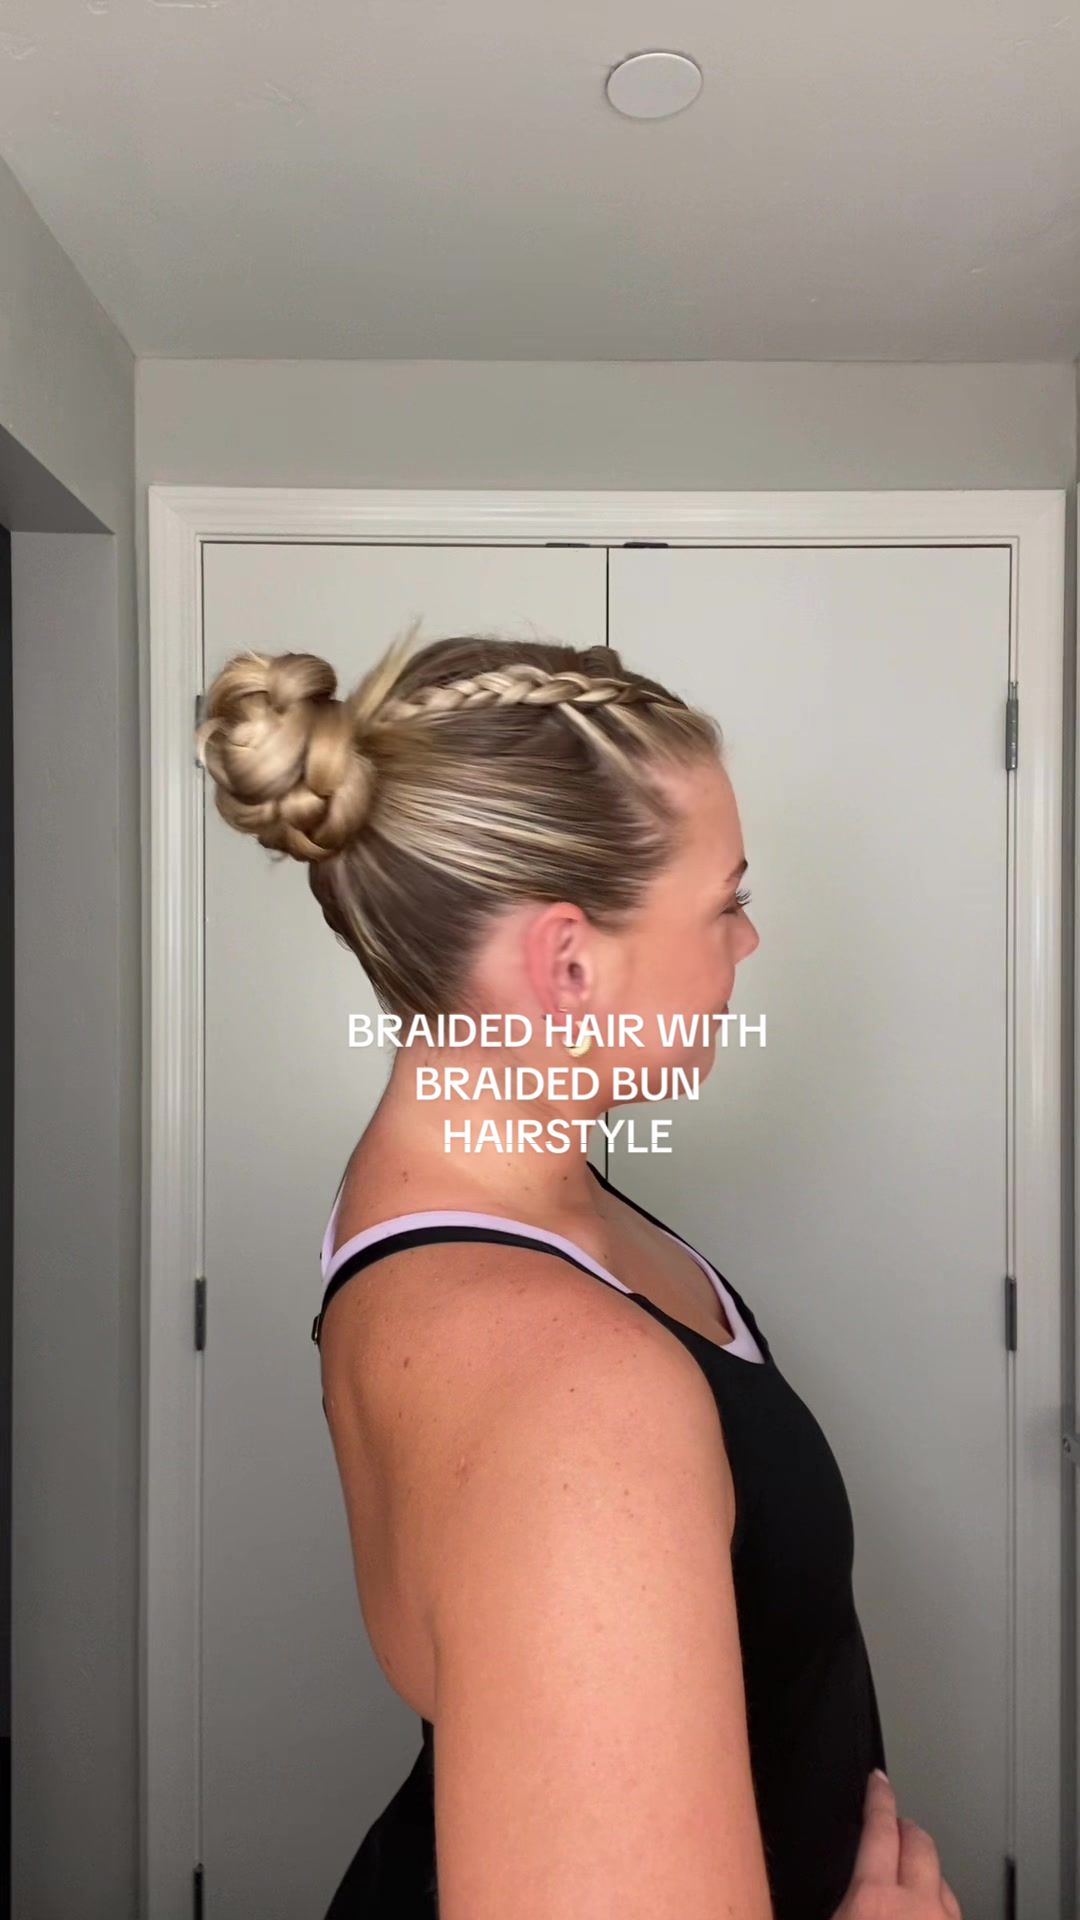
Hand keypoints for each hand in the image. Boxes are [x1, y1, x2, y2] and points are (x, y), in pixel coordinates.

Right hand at [830, 1771, 962, 1917]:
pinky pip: (953, 1907)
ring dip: (925, 1867)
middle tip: (895, 1823)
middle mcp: (916, 1908)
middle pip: (919, 1843)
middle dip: (907, 1828)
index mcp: (873, 1901)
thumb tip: (831, 1876)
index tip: (878, 1780)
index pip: (880, 1830)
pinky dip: (939, 1899)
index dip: (880, 1798)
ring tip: (910, 1869)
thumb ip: (834, 1895)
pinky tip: (927, 1907)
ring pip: (942, 1877)